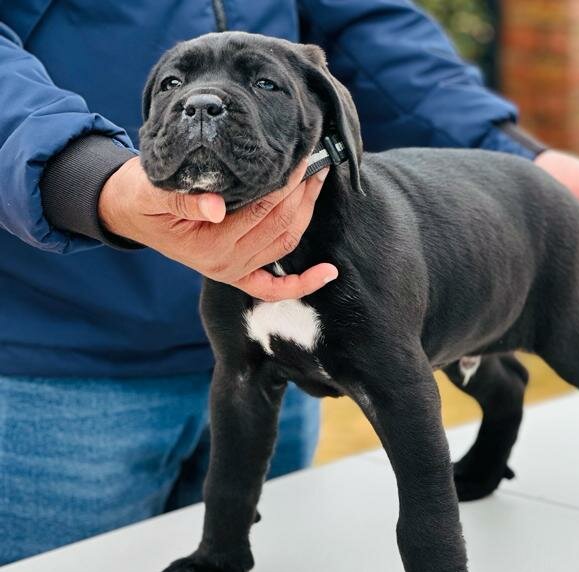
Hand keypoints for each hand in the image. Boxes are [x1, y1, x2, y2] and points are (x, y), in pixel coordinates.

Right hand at [98, 157, 336, 299]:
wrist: (126, 213)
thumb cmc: (139, 195)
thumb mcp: (151, 190)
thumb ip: (182, 200)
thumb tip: (216, 207)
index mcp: (209, 245)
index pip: (261, 209)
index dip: (286, 183)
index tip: (303, 155)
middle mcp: (226, 264)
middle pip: (280, 226)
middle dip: (302, 192)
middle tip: (318, 159)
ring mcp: (234, 271)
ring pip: (284, 244)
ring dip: (307, 214)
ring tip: (320, 180)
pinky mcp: (237, 274)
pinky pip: (275, 287)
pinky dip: (303, 283)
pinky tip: (329, 272)